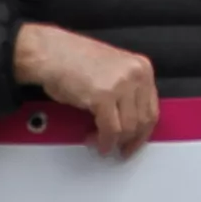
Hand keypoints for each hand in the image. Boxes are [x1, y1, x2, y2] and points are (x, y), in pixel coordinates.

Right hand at [12, 22, 162, 159]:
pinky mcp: (103, 96)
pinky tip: (97, 141)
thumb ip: (126, 91)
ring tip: (102, 143)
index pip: (152, 108)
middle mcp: (135, 74)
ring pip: (128, 128)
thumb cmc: (71, 59)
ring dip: (115, 142)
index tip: (135, 141)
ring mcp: (121, 84)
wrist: (48, 52)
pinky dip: (104, 141)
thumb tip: (129, 119)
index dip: (143, 131)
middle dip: (131, 140)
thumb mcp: (111, 71)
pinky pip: (111, 130)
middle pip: (143, 120)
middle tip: (120, 149)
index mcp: (141, 67)